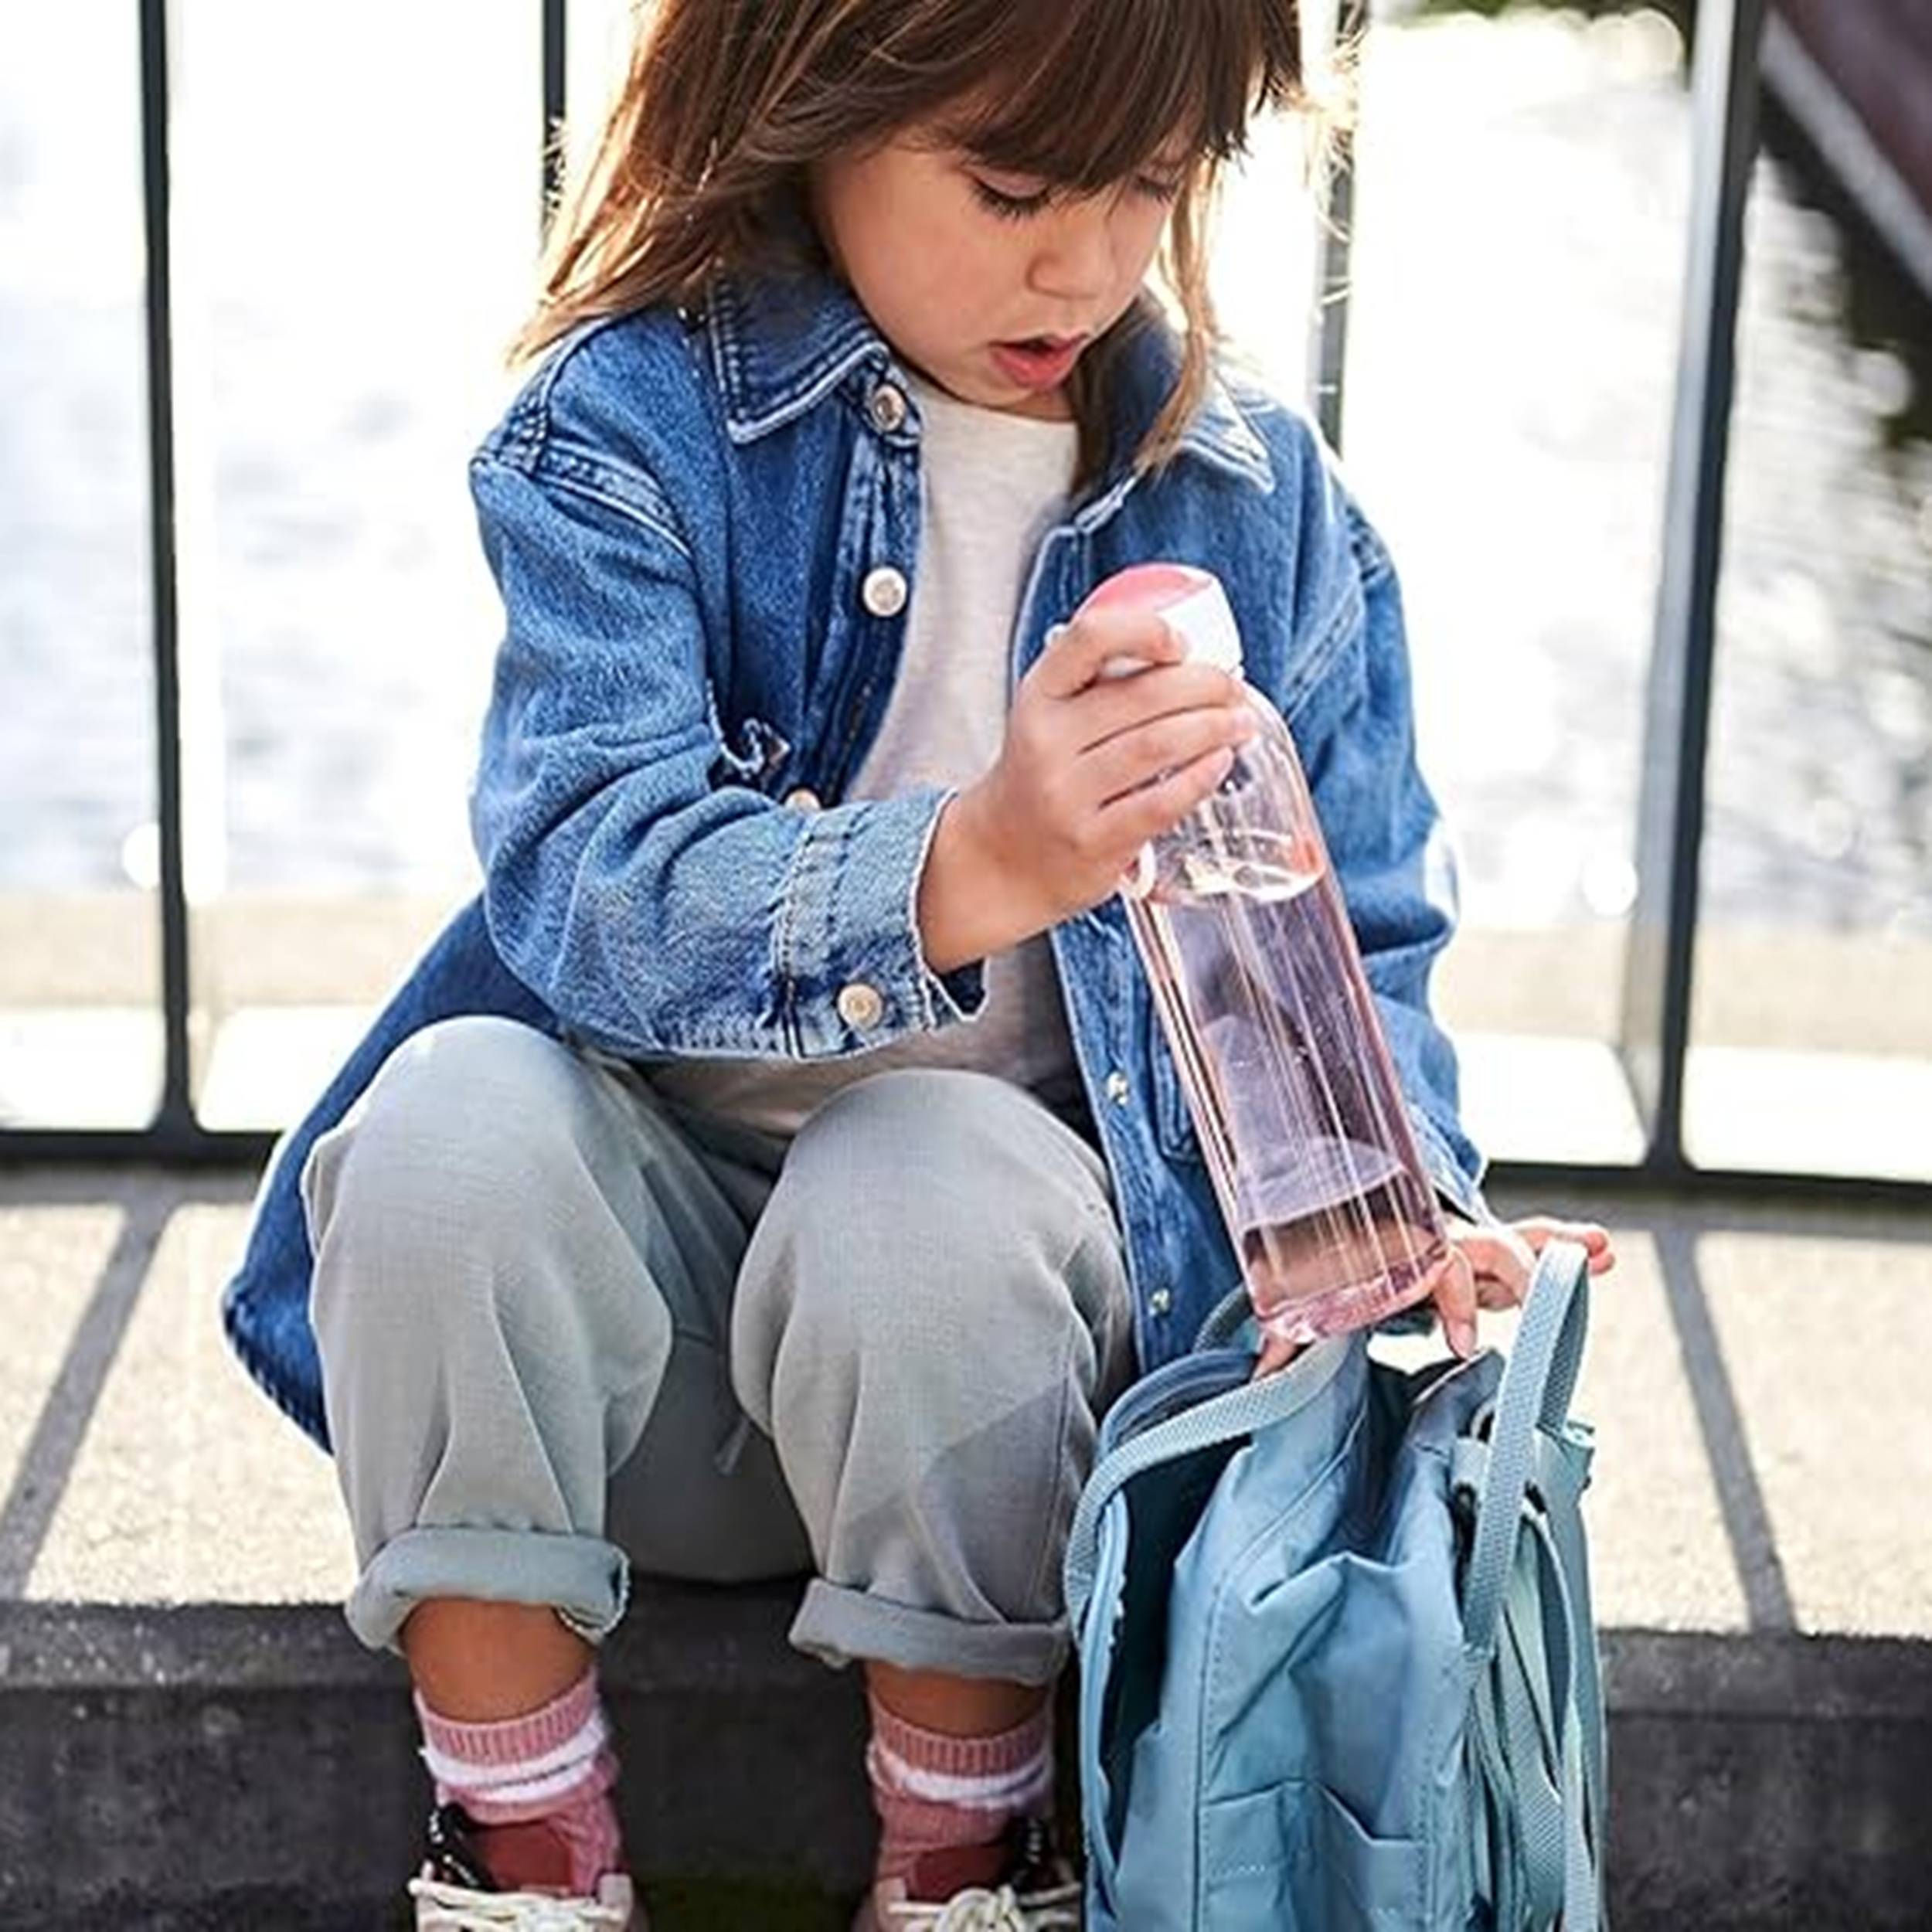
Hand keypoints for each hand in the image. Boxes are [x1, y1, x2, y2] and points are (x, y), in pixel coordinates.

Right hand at [918, 604, 1256, 970]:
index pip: (1089, 639)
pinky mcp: (1092, 842)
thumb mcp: (1049, 719)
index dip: (1145, 630)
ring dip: (1212, 729)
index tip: (1182, 642)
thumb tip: (1192, 662)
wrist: (1002, 858)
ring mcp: (1067, 795)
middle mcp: (1046, 742)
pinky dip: (1199, 779)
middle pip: (1142, 695)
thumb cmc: (1041, 779)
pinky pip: (1159, 803)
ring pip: (1157, 746)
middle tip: (1233, 688)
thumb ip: (1099, 687)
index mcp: (1038, 696)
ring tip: (1240, 723)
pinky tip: (1219, 763)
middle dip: (1206, 685)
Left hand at [1247, 1212, 1615, 1378]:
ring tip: (1599, 1252)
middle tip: (1534, 1297)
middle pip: (1484, 1245)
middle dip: (1513, 1268)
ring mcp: (1464, 1249)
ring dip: (1556, 1246)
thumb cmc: (1329, 1274)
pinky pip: (1528, 1250)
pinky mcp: (1483, 1261)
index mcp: (1394, 1254)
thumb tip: (1257, 1384)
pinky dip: (1562, 1248)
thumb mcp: (1311, 1305)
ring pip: (1514, 1241)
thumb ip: (1290, 1338)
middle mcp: (1435, 1243)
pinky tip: (1600, 1254)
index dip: (1452, 1300)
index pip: (1432, 1266)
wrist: (1337, 1233)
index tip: (1460, 1343)